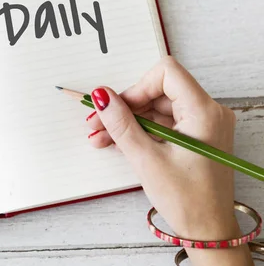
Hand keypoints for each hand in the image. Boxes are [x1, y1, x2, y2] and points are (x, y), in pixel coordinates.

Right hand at [86, 56, 252, 265]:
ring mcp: (202, 124)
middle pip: (158, 92)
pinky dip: (140, 131)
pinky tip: (117, 142)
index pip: (166, 73)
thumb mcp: (146, 159)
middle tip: (98, 123)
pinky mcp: (195, 136)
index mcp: (203, 112)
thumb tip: (102, 96)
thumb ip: (121, 123)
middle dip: (125, 107)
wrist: (208, 231)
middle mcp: (207, 112)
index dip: (137, 87)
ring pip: (156, 108)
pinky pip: (162, 123)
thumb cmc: (188, 200)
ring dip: (128, 121)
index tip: (117, 106)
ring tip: (102, 137)